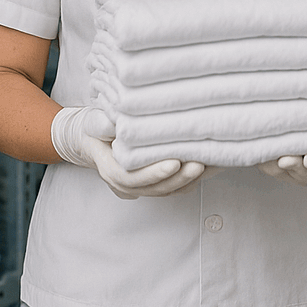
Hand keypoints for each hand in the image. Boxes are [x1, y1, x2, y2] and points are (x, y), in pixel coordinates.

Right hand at [51, 106, 207, 199]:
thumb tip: (118, 116)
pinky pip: (175, 186)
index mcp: (108, 167)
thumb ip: (106, 123)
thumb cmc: (96, 127)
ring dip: (191, 180)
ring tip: (213, 165)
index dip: (152, 173)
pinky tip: (213, 166)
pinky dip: (194, 178)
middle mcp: (124, 182)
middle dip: (179, 178)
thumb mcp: (96, 121)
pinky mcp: (154, 183)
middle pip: (153, 188)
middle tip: (200, 165)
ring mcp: (140, 186)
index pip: (129, 177)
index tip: (174, 163)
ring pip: (167, 190)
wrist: (93, 140)